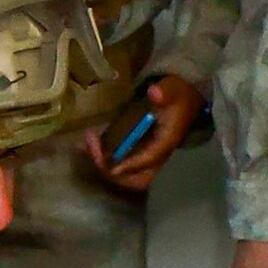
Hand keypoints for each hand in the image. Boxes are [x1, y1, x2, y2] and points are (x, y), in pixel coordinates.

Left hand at [84, 75, 203, 195]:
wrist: (181, 99)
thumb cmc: (177, 94)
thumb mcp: (172, 88)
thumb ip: (164, 91)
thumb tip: (155, 93)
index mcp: (167, 141)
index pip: (149, 158)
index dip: (130, 164)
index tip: (109, 166)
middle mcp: (158, 155)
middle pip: (137, 178)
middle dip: (112, 170)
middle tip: (93, 149)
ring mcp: (147, 156)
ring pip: (126, 174)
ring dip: (104, 164)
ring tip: (85, 145)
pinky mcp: (138, 152)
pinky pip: (120, 163)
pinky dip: (103, 158)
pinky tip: (87, 144)